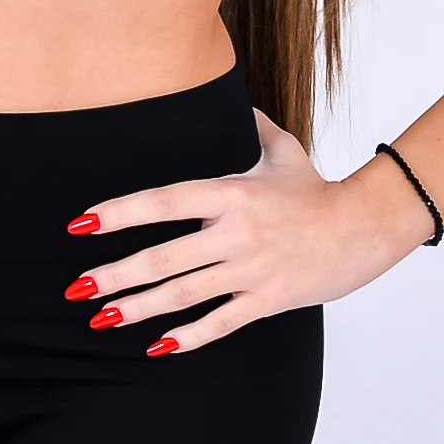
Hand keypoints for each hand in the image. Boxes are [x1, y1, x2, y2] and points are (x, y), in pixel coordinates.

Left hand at [65, 111, 435, 354]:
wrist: (365, 229)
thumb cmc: (317, 189)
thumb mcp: (283, 149)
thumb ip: (250, 125)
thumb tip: (231, 97)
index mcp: (231, 193)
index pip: (164, 202)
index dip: (120, 213)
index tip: (82, 222)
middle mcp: (235, 234)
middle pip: (164, 258)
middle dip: (116, 275)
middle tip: (77, 287)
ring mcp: (251, 271)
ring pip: (185, 295)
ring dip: (139, 308)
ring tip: (101, 317)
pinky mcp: (269, 301)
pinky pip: (221, 323)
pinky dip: (189, 337)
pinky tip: (157, 346)